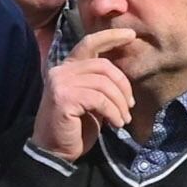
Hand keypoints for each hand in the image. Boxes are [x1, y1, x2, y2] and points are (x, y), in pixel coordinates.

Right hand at [35, 28, 135, 158]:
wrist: (55, 151)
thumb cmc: (76, 128)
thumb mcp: (92, 101)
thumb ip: (101, 84)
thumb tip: (124, 78)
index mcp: (68, 68)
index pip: (89, 43)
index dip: (111, 36)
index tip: (131, 35)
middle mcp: (61, 71)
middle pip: (103, 66)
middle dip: (123, 86)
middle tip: (130, 106)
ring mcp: (60, 83)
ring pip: (104, 84)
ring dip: (119, 104)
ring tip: (123, 119)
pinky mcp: (63, 98)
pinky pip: (99, 99)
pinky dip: (113, 112)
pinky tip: (116, 124)